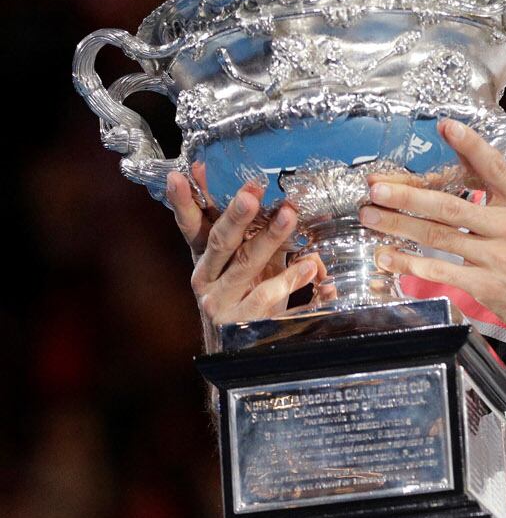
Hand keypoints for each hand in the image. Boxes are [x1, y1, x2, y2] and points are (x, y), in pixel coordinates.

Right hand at [171, 165, 323, 337]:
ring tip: (289, 215)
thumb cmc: (249, 288)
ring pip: (245, 263)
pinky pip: (266, 295)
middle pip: (219, 241)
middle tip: (251, 193)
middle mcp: (206, 277)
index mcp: (203, 257)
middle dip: (236, 215)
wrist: (246, 343)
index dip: (185, 201)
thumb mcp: (247, 256)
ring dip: (269, 237)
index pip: (191, 225)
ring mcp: (220, 301)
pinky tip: (308, 265)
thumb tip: (264, 190)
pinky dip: (289, 278)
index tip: (184, 174)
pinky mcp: (241, 321)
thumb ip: (253, 228)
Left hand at [359, 120, 505, 358]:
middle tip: (376, 186)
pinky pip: (441, 272)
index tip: (444, 126)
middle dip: (407, 194)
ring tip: (370, 217)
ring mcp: (498, 258)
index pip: (494, 167)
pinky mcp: (488, 287)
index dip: (469, 145)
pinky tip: (389, 258)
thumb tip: (468, 186)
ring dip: (398, 226)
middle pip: (449, 205)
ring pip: (437, 237)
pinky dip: (410, 264)